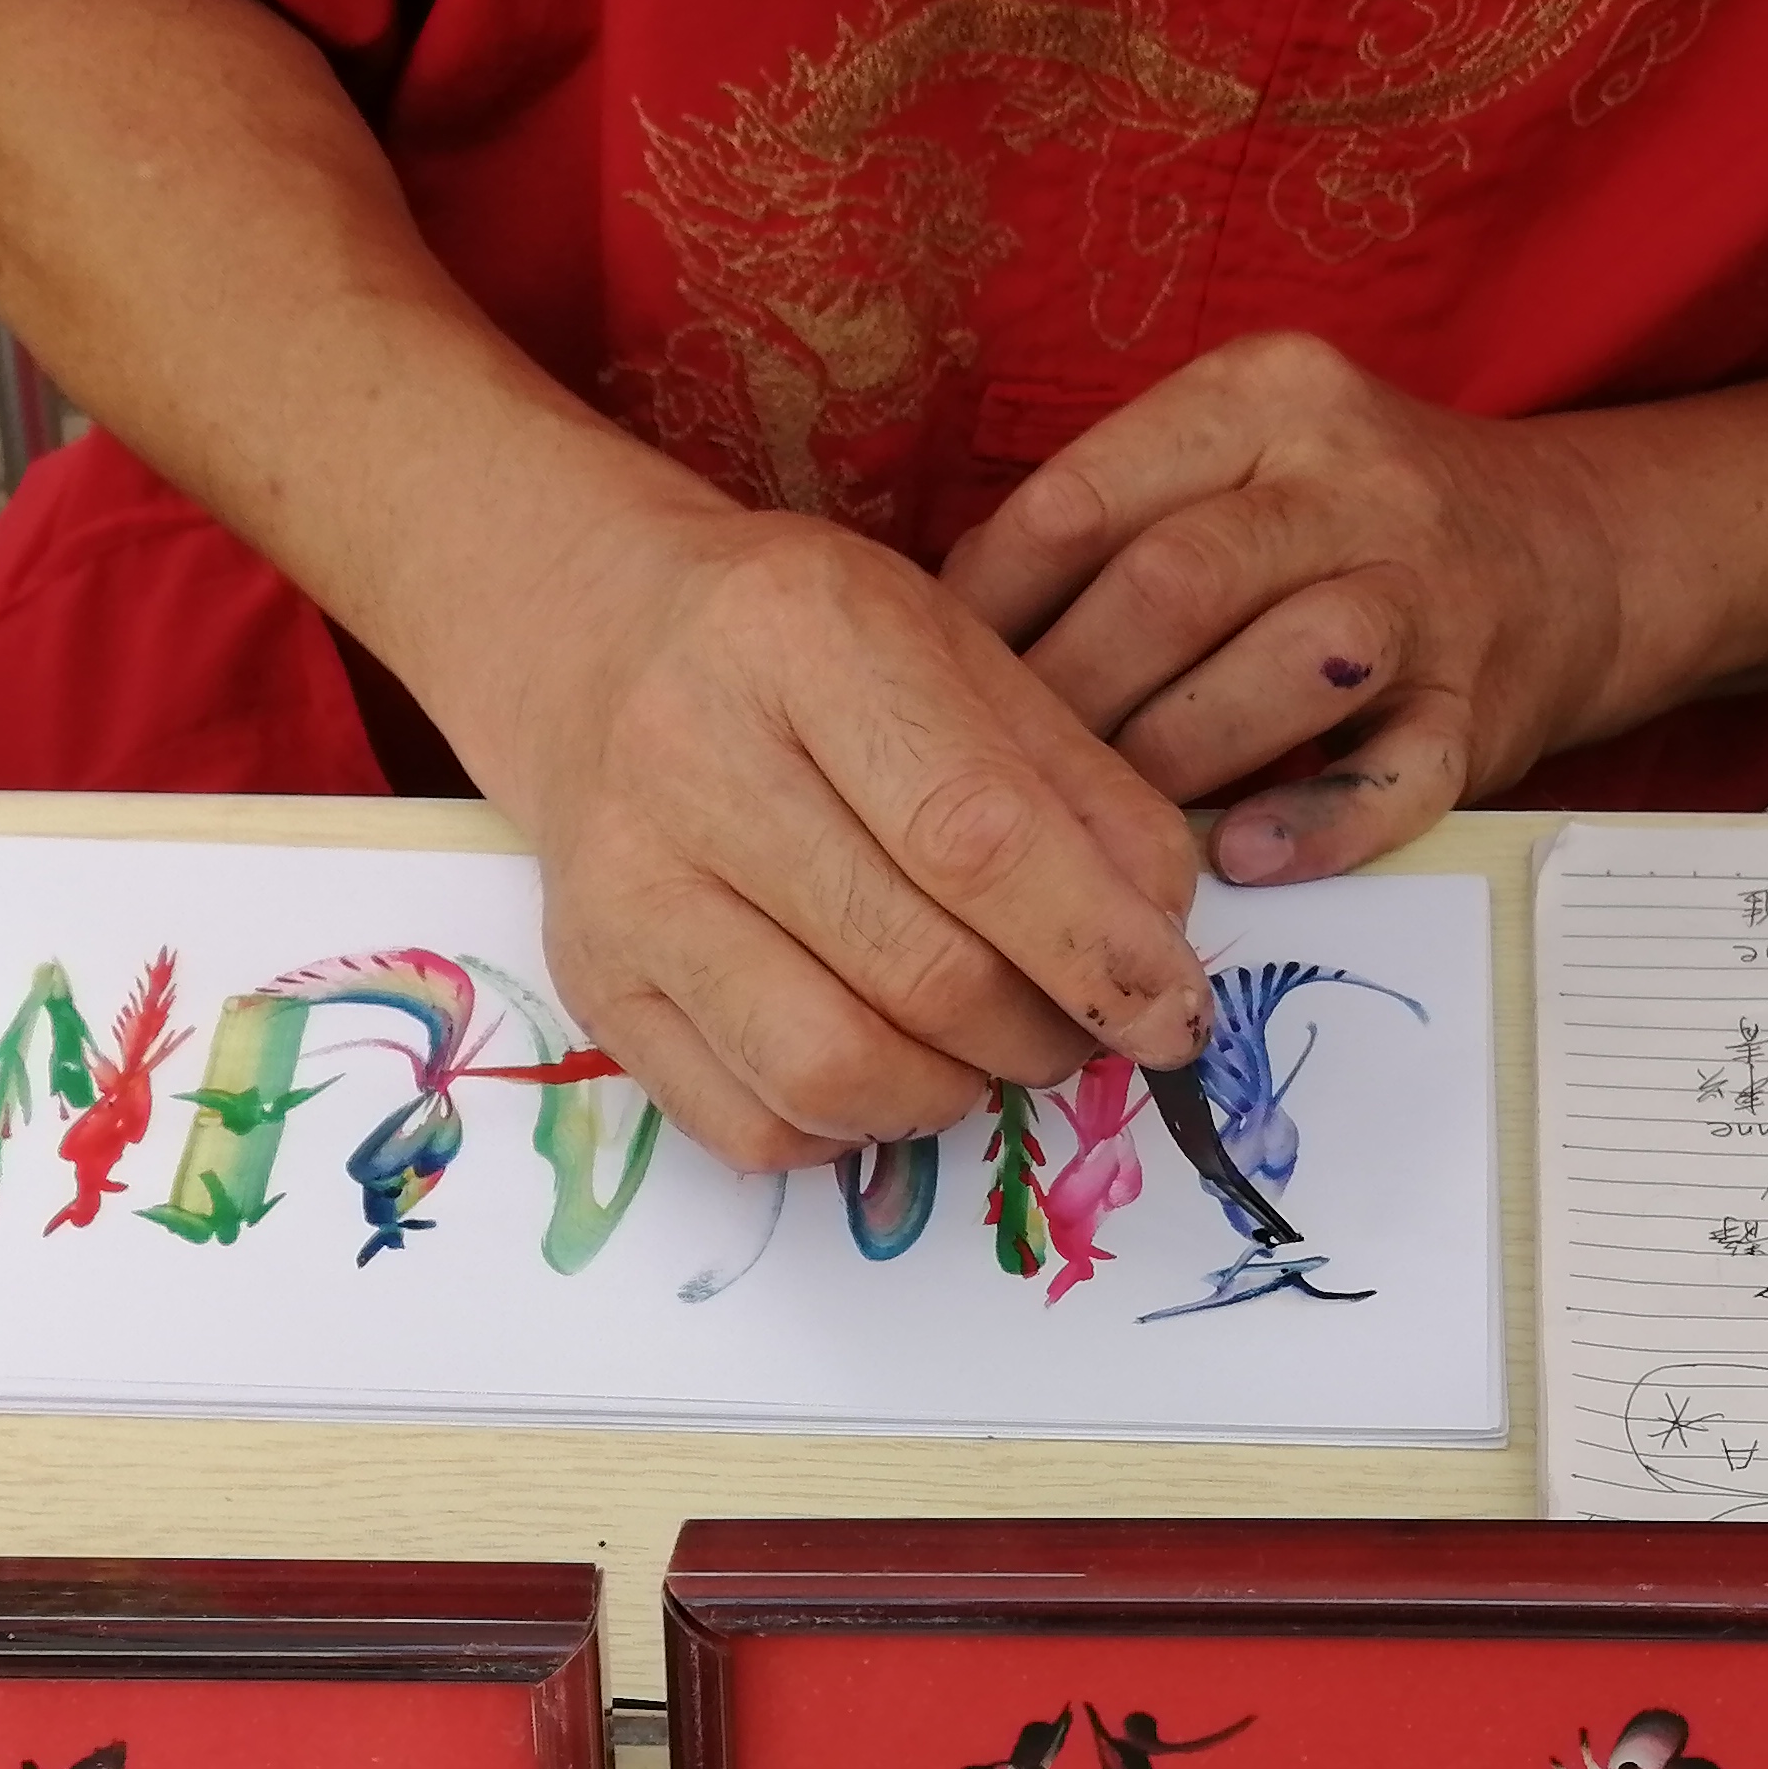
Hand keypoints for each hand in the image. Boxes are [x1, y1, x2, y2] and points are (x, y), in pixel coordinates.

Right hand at [466, 497, 1212, 1172]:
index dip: (1097, 947)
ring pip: (833, 1071)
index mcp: (803, 639)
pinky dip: (849, 1129)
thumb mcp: (958, 653)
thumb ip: (1077, 787)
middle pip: (919, 970)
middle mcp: (690, 759)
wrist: (596, 642)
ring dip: (951, 1094)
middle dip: (1042, 1033)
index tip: (1175, 1012)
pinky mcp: (592, 987)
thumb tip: (1159, 947)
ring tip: (980, 1049)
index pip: (975, 834)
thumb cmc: (809, 653)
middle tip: (1077, 1026)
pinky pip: (754, 1127)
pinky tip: (879, 1062)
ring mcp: (624, 886)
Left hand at [943, 331, 1639, 888]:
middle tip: (996, 787)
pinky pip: (1397, 773)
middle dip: (1069, 697)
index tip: (926, 693)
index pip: (1084, 500)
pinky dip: (1316, 823)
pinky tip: (1241, 860)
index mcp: (1263, 397)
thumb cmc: (1337, 526)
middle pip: (1174, 584)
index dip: (987, 611)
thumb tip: (936, 631)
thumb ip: (1105, 520)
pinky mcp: (1482, 703)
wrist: (1567, 552)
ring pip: (1287, 663)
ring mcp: (1428, 588)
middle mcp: (1352, 476)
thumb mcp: (1232, 465)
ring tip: (1105, 830)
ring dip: (1177, 757)